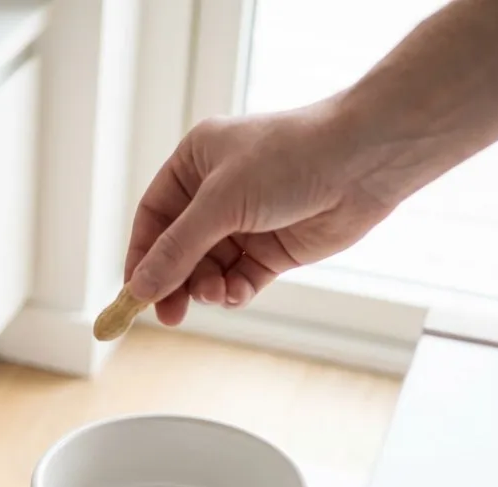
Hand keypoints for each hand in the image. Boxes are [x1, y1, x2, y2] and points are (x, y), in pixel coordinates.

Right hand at [125, 102, 396, 325]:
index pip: (153, 218)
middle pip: (178, 250)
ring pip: (208, 269)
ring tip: (214, 294)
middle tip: (168, 315)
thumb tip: (139, 288)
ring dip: (205, 287)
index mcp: (195, 164)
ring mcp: (246, 223)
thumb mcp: (220, 203)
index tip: (133, 293)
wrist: (364, 161)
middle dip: (173, 282)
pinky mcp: (273, 249)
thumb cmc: (290, 159)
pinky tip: (237, 293)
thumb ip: (177, 249)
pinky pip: (240, 279)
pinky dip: (234, 291)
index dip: (141, 256)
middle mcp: (216, 193)